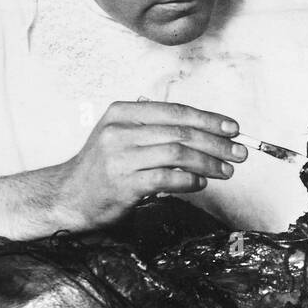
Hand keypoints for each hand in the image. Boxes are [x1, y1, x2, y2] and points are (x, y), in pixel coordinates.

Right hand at [54, 100, 246, 229]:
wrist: (68, 196)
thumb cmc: (103, 168)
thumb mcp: (123, 136)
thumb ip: (157, 130)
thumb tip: (207, 133)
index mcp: (122, 113)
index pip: (175, 111)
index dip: (208, 119)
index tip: (233, 128)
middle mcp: (120, 131)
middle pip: (181, 132)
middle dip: (216, 143)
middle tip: (239, 152)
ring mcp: (120, 157)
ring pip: (178, 154)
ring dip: (208, 163)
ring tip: (226, 170)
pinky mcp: (123, 184)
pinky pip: (166, 178)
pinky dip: (189, 180)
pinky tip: (201, 183)